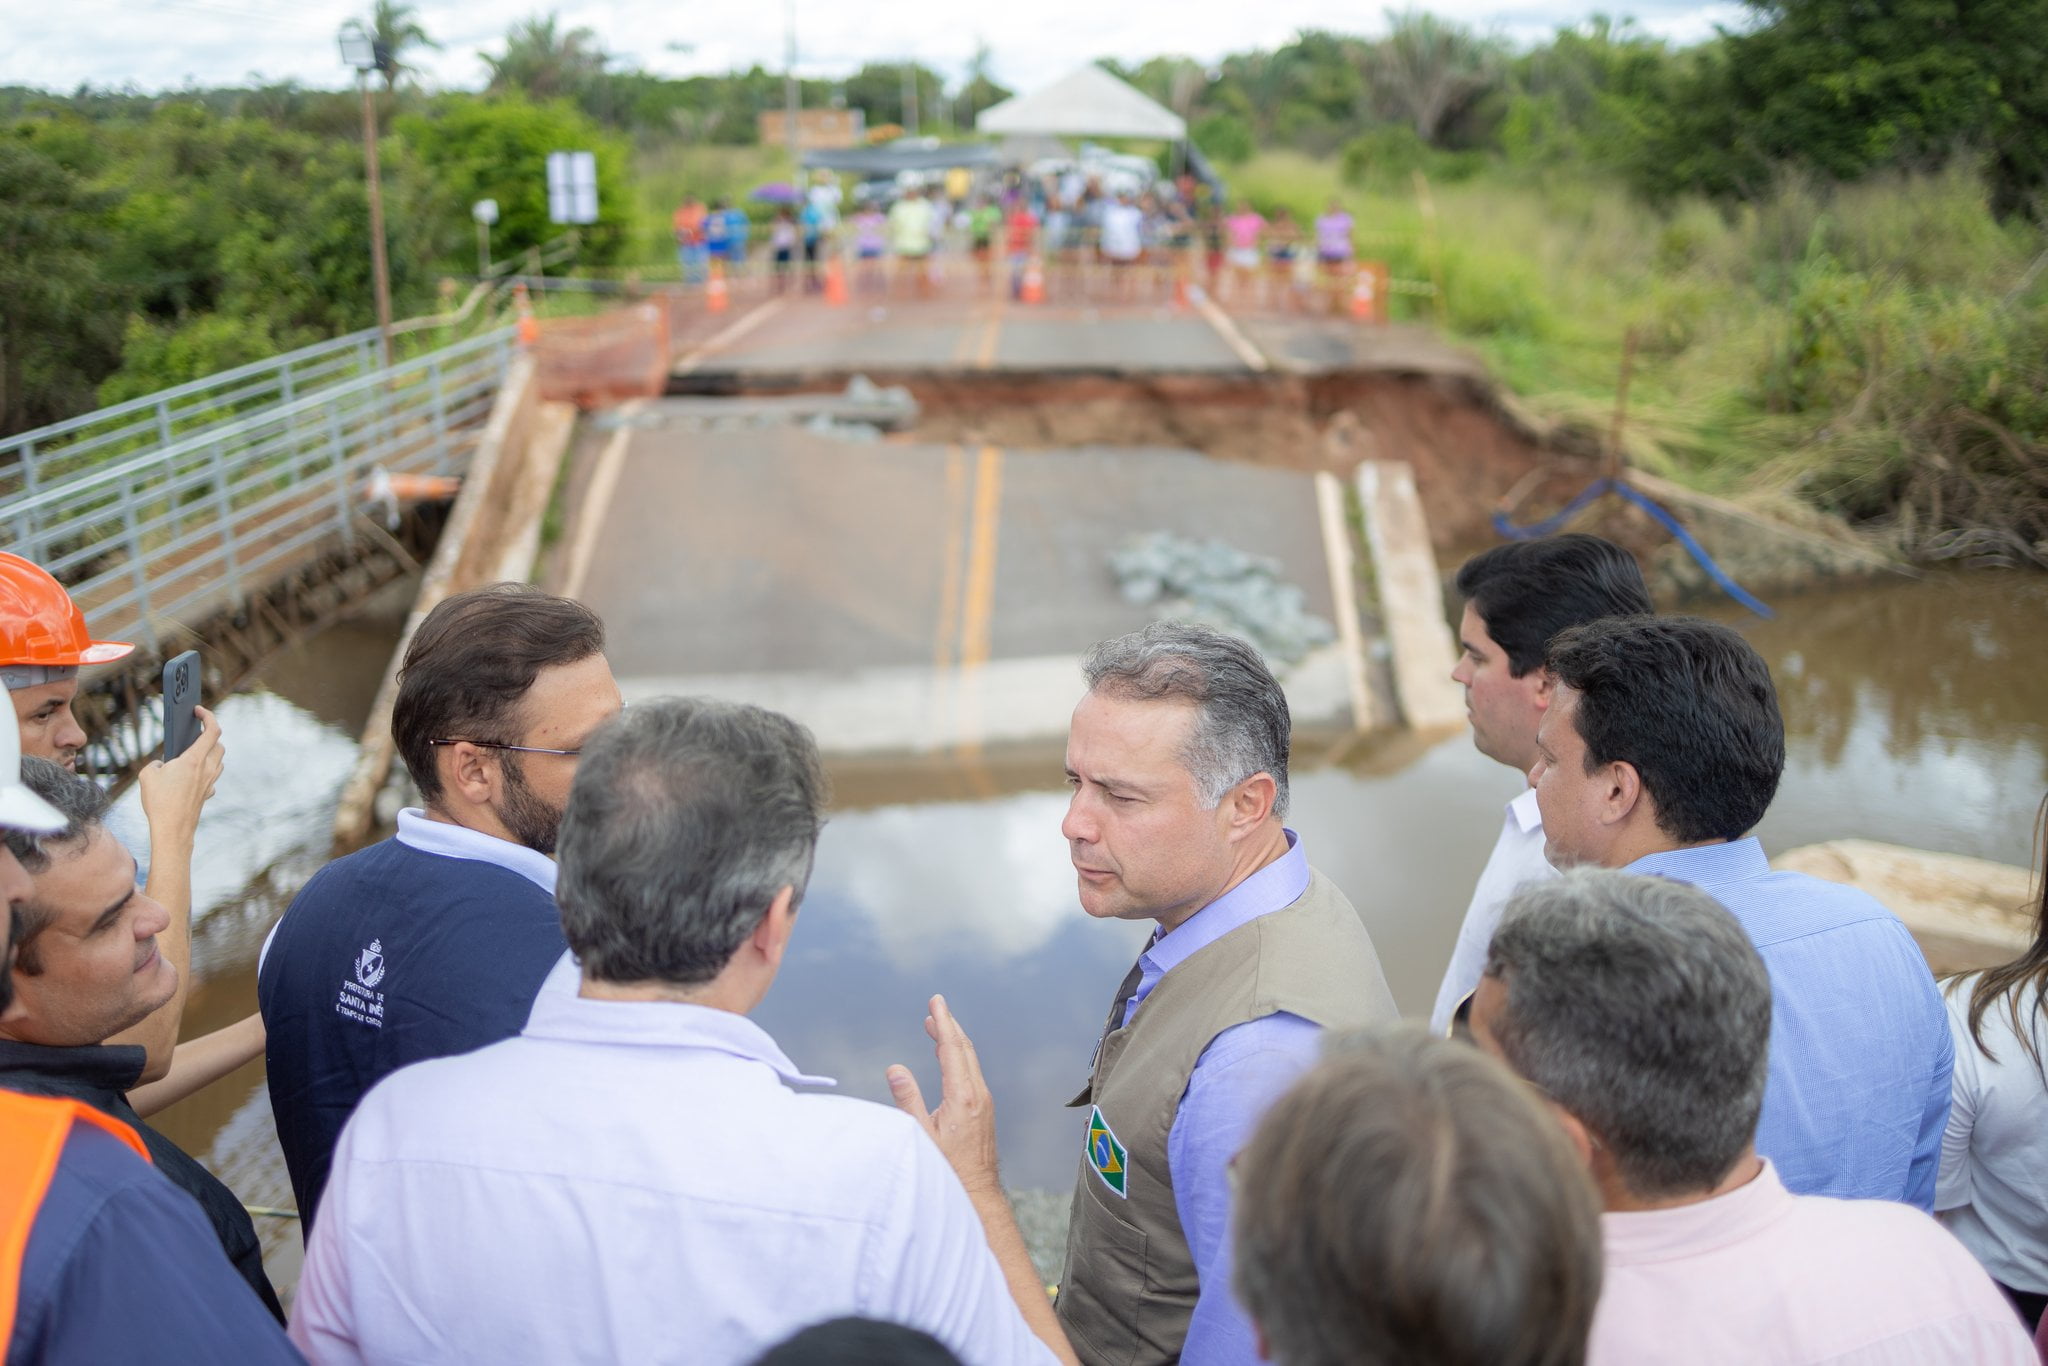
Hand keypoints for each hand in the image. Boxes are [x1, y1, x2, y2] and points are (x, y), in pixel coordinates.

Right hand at [137, 705, 223, 849]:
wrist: (173, 829)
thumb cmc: (159, 801)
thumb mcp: (147, 775)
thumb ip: (156, 764)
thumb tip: (164, 766)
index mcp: (195, 759)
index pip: (212, 730)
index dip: (208, 716)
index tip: (198, 710)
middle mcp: (208, 769)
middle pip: (219, 745)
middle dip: (209, 735)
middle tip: (194, 733)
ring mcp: (210, 782)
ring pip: (218, 761)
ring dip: (209, 753)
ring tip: (191, 753)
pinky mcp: (207, 794)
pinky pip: (211, 777)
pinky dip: (205, 771)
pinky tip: (190, 776)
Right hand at [888, 994, 1001, 1197]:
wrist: (977, 1193)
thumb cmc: (947, 1168)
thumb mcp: (920, 1135)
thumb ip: (908, 1100)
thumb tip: (895, 1068)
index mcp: (963, 1097)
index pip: (952, 1049)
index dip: (942, 1023)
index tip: (936, 1002)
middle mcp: (978, 1095)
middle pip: (964, 1049)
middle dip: (949, 1025)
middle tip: (936, 1005)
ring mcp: (984, 1102)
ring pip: (970, 1060)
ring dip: (953, 1040)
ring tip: (937, 1026)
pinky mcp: (984, 1110)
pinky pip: (972, 1073)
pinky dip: (959, 1057)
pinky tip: (949, 1057)